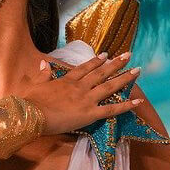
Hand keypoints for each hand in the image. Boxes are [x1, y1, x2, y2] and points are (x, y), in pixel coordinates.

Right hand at [24, 53, 140, 135]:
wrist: (31, 114)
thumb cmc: (31, 102)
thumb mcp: (35, 85)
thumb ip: (43, 74)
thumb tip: (44, 63)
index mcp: (67, 80)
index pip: (84, 68)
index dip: (96, 61)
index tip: (105, 55)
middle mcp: (80, 87)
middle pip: (101, 73)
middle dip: (116, 64)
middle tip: (128, 55)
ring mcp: (86, 99)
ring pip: (109, 87)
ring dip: (124, 78)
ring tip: (137, 70)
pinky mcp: (90, 114)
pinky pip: (111, 109)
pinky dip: (126, 105)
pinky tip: (138, 101)